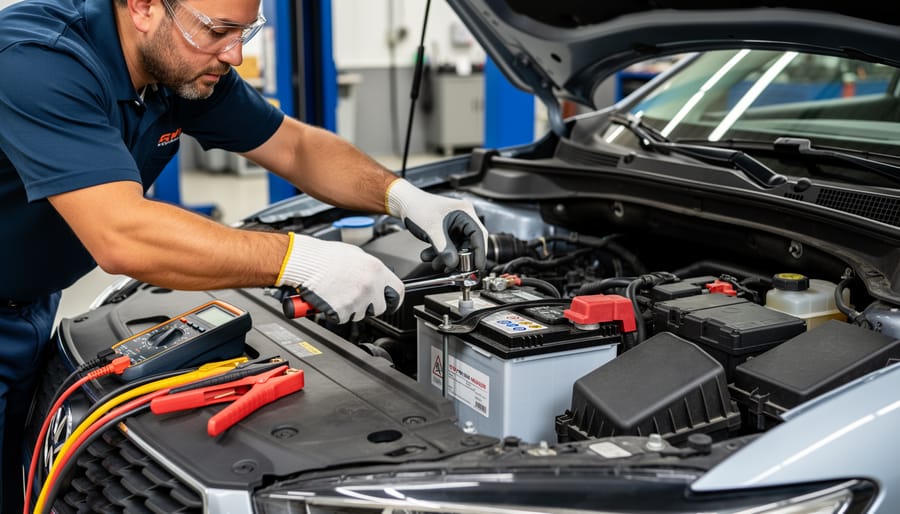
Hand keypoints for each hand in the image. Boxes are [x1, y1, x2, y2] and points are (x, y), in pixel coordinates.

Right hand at [276, 233, 403, 322]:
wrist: (305, 263)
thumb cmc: (325, 256)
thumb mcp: (356, 254)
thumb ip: (370, 268)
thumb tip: (377, 277)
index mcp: (376, 270)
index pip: (398, 292)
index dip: (392, 299)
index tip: (388, 302)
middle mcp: (370, 286)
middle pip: (379, 308)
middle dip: (369, 306)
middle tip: (355, 297)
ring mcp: (357, 300)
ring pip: (360, 314)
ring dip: (351, 309)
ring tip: (338, 293)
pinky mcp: (342, 311)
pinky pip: (344, 318)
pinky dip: (336, 313)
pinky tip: (330, 299)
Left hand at [386, 179, 487, 272]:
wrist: (405, 204)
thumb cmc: (418, 207)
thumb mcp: (432, 229)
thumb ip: (443, 248)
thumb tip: (454, 264)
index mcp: (465, 212)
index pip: (479, 235)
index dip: (480, 252)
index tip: (478, 267)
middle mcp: (463, 219)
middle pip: (469, 244)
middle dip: (459, 259)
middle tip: (453, 270)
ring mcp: (455, 226)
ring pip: (457, 248)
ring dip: (446, 259)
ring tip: (436, 264)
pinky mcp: (447, 232)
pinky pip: (448, 248)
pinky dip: (440, 255)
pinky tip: (429, 257)